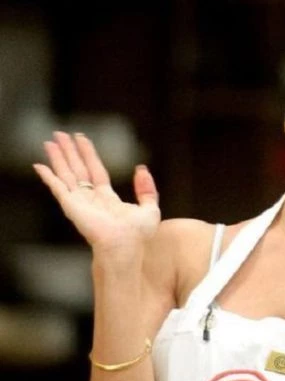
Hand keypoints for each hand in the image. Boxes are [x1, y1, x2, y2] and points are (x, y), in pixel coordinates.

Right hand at [33, 132, 160, 262]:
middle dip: (69, 151)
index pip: (95, 169)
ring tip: (50, 141)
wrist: (125, 246)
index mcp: (106, 197)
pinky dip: (48, 176)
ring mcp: (79, 202)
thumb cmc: (137, 234)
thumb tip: (141, 168)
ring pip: (66, 174)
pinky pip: (57, 187)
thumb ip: (147, 189)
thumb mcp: (150, 207)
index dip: (88, 153)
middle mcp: (90, 198)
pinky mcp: (71, 206)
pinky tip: (39, 166)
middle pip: (77, 169)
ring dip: (57, 157)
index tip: (81, 138)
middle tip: (60, 134)